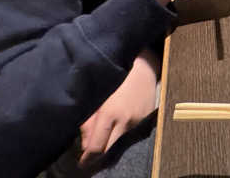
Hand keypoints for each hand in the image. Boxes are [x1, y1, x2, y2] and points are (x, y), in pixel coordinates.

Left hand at [78, 49, 159, 166]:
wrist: (143, 66)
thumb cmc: (115, 77)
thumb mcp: (97, 97)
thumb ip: (88, 121)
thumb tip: (85, 144)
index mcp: (110, 114)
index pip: (97, 147)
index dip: (88, 158)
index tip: (82, 163)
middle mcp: (125, 121)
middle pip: (110, 150)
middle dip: (99, 155)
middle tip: (90, 157)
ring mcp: (139, 121)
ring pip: (122, 142)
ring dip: (112, 143)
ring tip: (104, 140)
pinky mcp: (147, 119)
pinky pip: (133, 133)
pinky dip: (124, 134)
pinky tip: (119, 127)